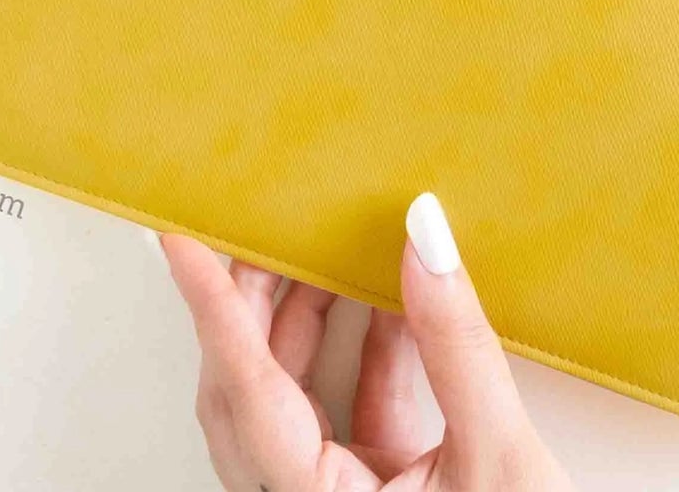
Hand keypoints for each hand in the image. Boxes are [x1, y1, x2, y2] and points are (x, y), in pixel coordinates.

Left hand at [159, 192, 577, 491]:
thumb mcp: (500, 459)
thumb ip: (456, 347)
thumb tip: (424, 236)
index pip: (246, 391)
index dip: (211, 306)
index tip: (178, 237)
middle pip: (246, 391)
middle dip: (249, 298)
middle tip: (260, 219)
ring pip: (286, 399)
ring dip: (304, 318)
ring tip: (321, 242)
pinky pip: (341, 413)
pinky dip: (362, 350)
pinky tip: (390, 296)